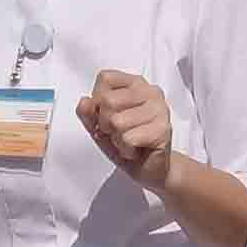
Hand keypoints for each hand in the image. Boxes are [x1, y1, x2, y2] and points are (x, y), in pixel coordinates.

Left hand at [77, 67, 175, 185]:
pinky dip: (125, 149)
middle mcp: (150, 91)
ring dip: (117, 139)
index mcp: (135, 83)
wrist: (150, 168)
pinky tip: (136, 149)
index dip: (97, 100)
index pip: (105, 78)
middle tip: (119, 132)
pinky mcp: (162, 130)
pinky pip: (128, 138)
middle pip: (108, 101)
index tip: (108, 114)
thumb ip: (88, 113)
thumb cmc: (128, 142)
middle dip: (105, 123)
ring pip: (117, 122)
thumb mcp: (100, 126)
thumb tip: (84, 102)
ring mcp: (159, 109)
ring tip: (129, 141)